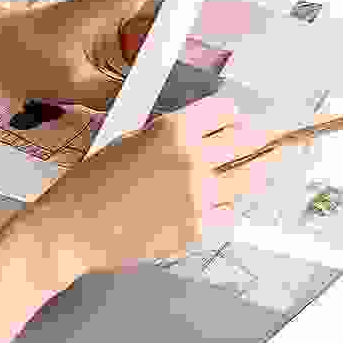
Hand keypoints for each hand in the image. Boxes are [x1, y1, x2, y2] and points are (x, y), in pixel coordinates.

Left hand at [0, 0, 217, 111]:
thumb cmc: (28, 54)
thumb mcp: (72, 80)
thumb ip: (113, 92)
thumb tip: (150, 104)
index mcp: (108, 7)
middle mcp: (116, 16)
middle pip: (162, 19)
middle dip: (186, 33)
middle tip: (218, 49)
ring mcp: (113, 33)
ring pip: (153, 44)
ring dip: (168, 61)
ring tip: (191, 83)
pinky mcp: (108, 50)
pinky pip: (137, 61)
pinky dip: (149, 75)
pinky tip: (157, 94)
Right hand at [32, 94, 281, 279]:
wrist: (71, 229)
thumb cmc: (91, 183)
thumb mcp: (130, 141)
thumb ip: (171, 138)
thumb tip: (205, 138)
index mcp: (173, 129)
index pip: (225, 111)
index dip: (232, 116)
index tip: (236, 122)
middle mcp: (193, 159)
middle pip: (248, 141)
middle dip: (259, 139)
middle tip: (271, 141)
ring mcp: (199, 197)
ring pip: (250, 179)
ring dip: (252, 173)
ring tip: (254, 172)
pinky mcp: (197, 230)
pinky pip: (227, 214)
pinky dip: (224, 208)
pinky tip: (211, 207)